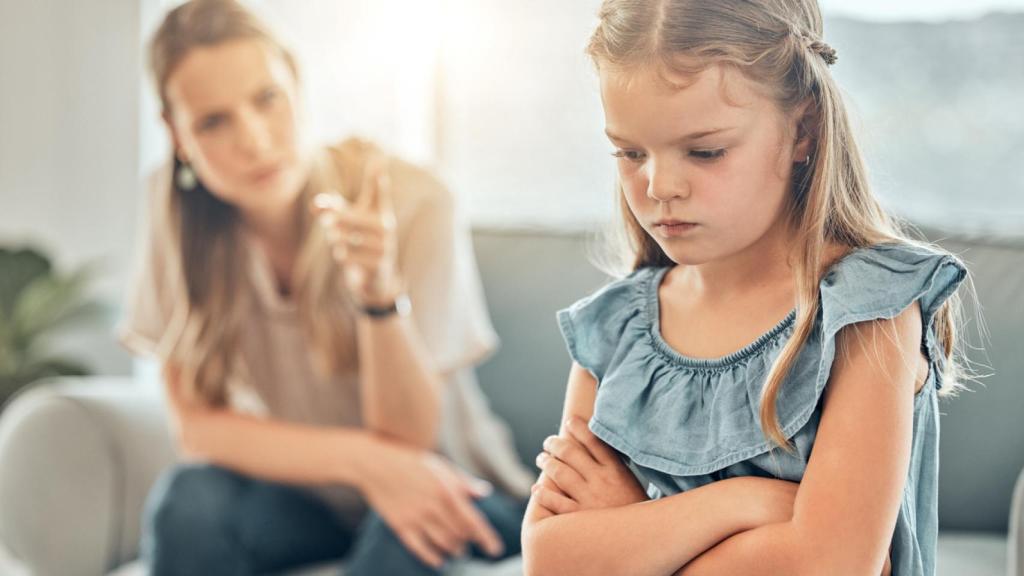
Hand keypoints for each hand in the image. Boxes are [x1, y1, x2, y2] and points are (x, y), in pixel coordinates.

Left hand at [312, 155, 400, 305]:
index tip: (378, 160)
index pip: (378, 192)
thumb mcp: (349, 223)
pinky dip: (341, 255)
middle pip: (346, 217)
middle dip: (331, 221)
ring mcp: (385, 246)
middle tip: (326, 223)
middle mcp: (386, 226)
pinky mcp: (379, 263)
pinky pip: (346, 255)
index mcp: (380, 212)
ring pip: (342, 238)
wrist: (376, 277)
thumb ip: (332, 209)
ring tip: (342, 244)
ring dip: (335, 242)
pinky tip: (347, 257)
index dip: (377, 178)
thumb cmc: (360, 241)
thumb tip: (315, 204)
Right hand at [357, 436, 504, 568]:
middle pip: (460, 535)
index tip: (495, 549)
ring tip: (459, 551)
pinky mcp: (400, 526)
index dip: (486, 538)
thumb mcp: (441, 466)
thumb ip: (463, 482)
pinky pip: (420, 548)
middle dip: (469, 542)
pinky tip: (439, 560)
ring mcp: (416, 518)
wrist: (375, 463)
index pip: (473, 521)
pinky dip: (432, 557)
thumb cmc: (411, 462)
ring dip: (454, 550)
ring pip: (443, 543)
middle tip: (472, 543)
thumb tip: (485, 492)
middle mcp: (433, 507)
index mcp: (447, 491)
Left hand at [532, 416, 646, 514]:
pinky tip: (536, 489)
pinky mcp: (579, 519)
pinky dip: (543, 494)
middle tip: (548, 442)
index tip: (569, 422)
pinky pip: (555, 502)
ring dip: (547, 463)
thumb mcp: (631, 485)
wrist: (642, 540)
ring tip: (541, 458)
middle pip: (572, 454)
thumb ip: (615, 467)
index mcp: (616, 471)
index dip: (579, 428)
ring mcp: (589, 500)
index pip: (594, 441)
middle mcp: (602, 481)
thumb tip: (598, 449)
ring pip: (560, 473)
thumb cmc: (636, 513)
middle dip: (555, 444)